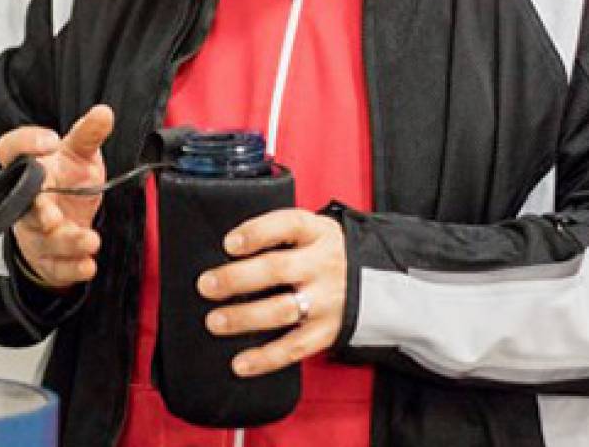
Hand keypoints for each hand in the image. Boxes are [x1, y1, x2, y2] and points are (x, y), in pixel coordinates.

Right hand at [0, 104, 113, 289]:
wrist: (67, 220)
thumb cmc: (67, 181)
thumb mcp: (79, 154)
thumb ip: (88, 135)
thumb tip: (103, 112)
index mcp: (30, 167)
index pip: (10, 149)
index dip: (25, 144)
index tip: (50, 142)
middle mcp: (25, 200)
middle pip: (24, 206)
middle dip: (38, 213)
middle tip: (55, 218)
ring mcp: (33, 230)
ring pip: (42, 239)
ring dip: (66, 242)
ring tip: (91, 240)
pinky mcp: (46, 258)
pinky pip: (54, 267)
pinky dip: (71, 269)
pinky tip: (88, 266)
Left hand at [196, 209, 346, 377]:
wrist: (381, 282)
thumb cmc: (329, 255)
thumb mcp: (314, 232)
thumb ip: (278, 236)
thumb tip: (228, 252)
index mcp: (318, 234)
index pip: (288, 225)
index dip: (257, 233)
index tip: (229, 244)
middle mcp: (322, 265)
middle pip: (277, 269)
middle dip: (237, 278)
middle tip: (207, 285)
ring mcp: (326, 300)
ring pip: (282, 310)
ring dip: (245, 318)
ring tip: (216, 321)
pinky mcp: (327, 331)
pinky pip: (294, 347)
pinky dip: (265, 358)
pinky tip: (241, 362)